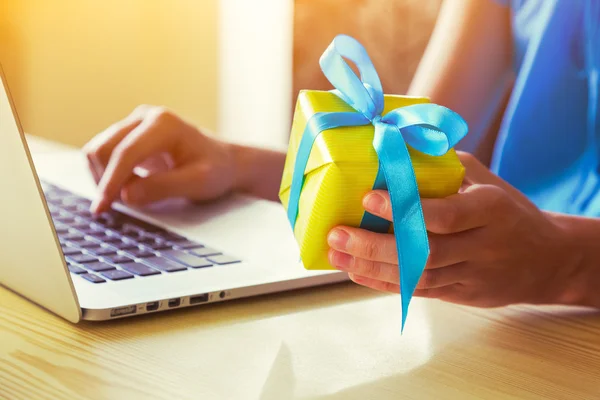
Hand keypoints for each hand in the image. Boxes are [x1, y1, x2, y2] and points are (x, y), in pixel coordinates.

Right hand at [83, 105, 235, 213]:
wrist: (223, 161)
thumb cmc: (215, 170)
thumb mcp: (198, 183)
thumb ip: (164, 188)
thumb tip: (126, 195)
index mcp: (164, 124)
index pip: (126, 153)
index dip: (111, 181)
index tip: (102, 208)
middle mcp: (145, 117)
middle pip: (104, 149)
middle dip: (106, 180)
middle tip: (124, 205)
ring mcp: (134, 123)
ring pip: (98, 151)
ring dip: (104, 178)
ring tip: (133, 195)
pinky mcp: (127, 134)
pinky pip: (102, 154)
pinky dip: (107, 174)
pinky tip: (129, 187)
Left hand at [327, 152, 582, 307]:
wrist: (548, 259)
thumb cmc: (508, 211)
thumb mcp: (486, 180)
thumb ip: (443, 167)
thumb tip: (392, 149)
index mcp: (492, 210)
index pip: (444, 214)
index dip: (405, 210)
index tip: (368, 198)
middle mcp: (483, 246)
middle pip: (424, 253)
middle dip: (374, 246)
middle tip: (337, 234)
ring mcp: (473, 275)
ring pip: (418, 278)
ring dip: (372, 267)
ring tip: (337, 255)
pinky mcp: (464, 295)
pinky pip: (420, 292)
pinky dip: (385, 283)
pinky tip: (357, 273)